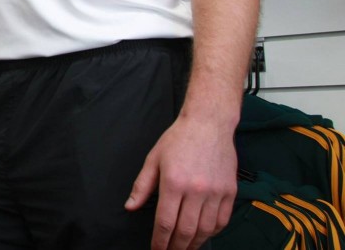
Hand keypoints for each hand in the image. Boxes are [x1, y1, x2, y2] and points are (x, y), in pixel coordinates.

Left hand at [125, 115, 237, 249]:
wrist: (209, 124)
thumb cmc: (178, 139)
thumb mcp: (153, 159)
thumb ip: (142, 186)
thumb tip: (130, 207)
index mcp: (173, 183)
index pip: (165, 222)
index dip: (160, 241)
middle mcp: (196, 191)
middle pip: (185, 231)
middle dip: (176, 248)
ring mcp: (215, 192)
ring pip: (205, 229)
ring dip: (194, 244)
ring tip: (185, 248)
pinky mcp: (230, 192)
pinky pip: (222, 221)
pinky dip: (212, 232)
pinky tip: (203, 235)